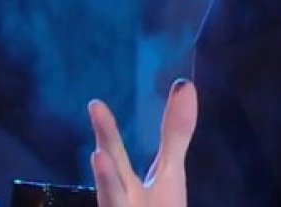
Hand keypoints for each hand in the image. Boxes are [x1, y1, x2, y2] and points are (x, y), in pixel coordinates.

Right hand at [89, 79, 196, 206]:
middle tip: (98, 157)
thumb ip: (175, 133)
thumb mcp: (168, 174)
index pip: (113, 156)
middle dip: (107, 176)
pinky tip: (131, 205)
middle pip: (112, 190)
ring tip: (108, 176)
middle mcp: (119, 204)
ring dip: (116, 197)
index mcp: (125, 188)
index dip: (106, 133)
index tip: (95, 106)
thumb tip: (185, 85)